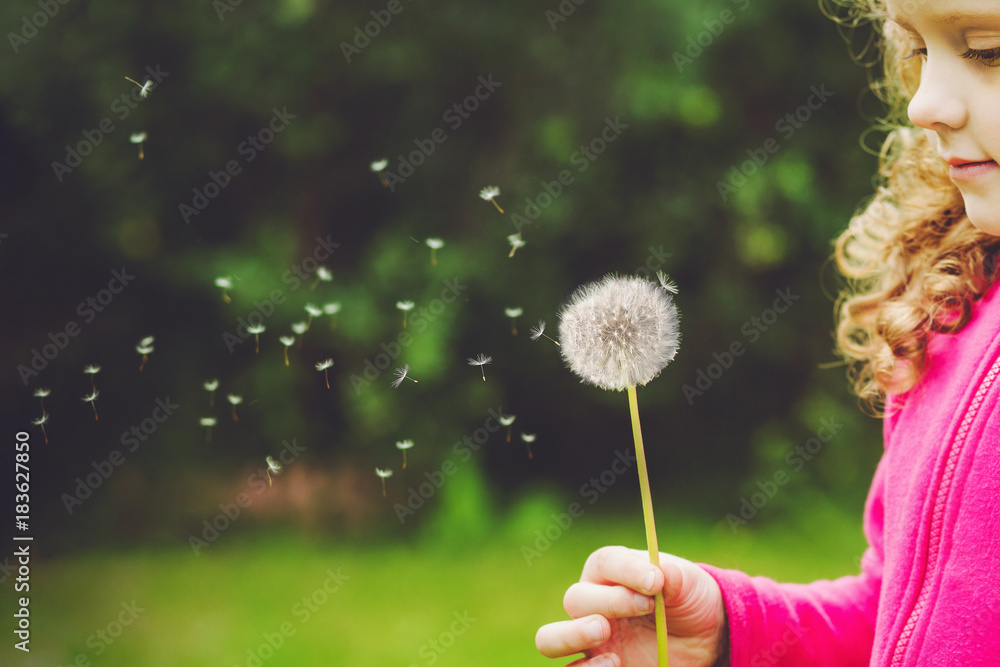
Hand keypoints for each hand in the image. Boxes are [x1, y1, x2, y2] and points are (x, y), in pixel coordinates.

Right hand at [535, 546, 726, 666]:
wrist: (703, 639)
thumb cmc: (687, 601)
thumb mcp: (690, 585)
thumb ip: (676, 577)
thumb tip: (662, 573)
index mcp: (610, 573)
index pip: (605, 563)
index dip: (627, 570)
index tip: (656, 581)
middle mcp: (592, 604)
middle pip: (575, 599)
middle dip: (607, 602)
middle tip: (643, 607)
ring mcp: (590, 640)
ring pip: (550, 638)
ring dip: (571, 635)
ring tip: (602, 631)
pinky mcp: (597, 666)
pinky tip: (617, 663)